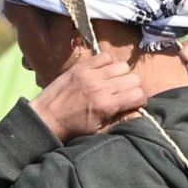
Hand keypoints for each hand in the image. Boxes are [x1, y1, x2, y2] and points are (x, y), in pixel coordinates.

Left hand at [30, 53, 146, 141]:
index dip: (139, 100)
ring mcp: (90, 74)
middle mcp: (100, 87)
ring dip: (123, 74)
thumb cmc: (74, 128)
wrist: (47, 118)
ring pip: (123, 65)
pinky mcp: (82, 66)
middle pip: (134, 78)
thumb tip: (138, 113)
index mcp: (106, 105)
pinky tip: (105, 73)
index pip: (138, 94)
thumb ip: (121, 121)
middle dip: (133, 87)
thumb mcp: (99, 131)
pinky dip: (109, 63)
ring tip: (114, 83)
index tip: (133, 104)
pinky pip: (106, 56)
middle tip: (124, 94)